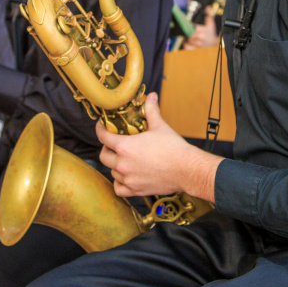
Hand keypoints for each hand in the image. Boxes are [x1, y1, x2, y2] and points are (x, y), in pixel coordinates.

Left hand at [97, 93, 219, 200]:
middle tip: (113, 144)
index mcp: (125, 147)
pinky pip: (119, 189)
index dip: (100, 130)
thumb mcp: (160, 126)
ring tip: (123, 160)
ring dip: (115, 165)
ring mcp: (128, 179)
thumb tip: (151, 96)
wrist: (187, 170)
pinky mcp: (136, 190)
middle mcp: (123, 164)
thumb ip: (151, 110)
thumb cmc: (174, 148)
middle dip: (106, 149)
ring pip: (112, 172)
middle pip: (103, 156)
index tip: (102, 127)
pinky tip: (126, 177)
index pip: (103, 137)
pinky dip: (120, 183)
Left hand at [184, 6, 218, 49]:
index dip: (192, 26)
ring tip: (188, 36)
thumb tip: (208, 7)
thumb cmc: (211, 32)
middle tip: (188, 31)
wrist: (213, 43)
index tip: (192, 26)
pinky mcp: (196, 49)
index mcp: (204, 30)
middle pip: (190, 34)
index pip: (194, 27)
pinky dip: (186, 45)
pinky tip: (186, 42)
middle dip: (188, 32)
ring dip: (187, 38)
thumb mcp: (210, 23)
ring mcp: (198, 44)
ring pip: (188, 40)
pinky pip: (187, 47)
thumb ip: (209, 14)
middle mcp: (201, 37)